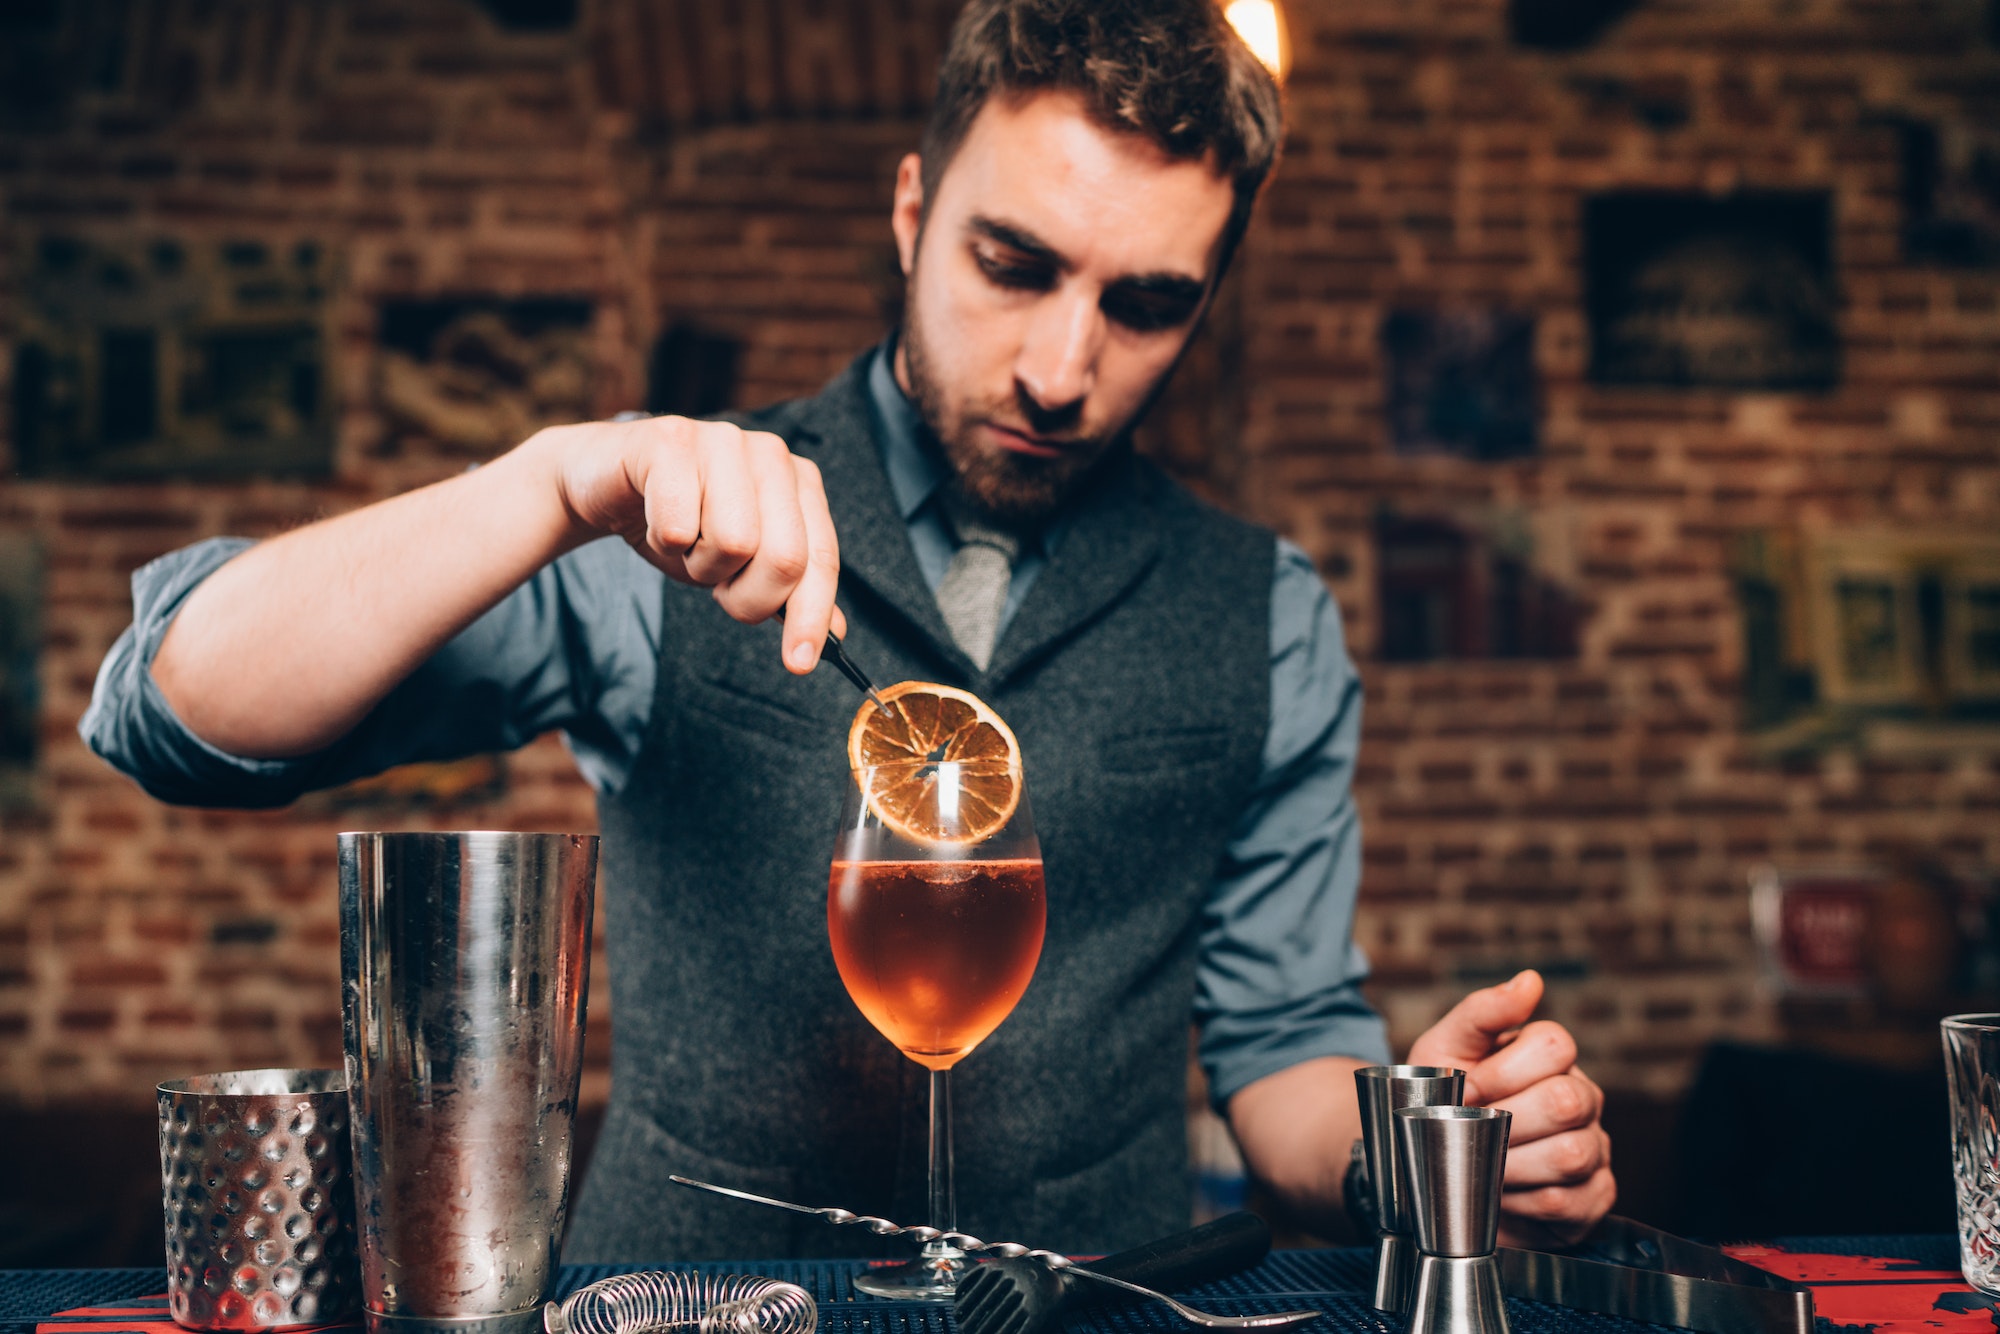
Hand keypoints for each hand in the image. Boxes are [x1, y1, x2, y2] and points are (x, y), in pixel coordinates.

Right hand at [535, 416, 845, 672]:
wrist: (605, 484)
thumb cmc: (680, 521)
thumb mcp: (739, 565)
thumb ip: (787, 592)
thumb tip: (833, 633)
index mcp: (799, 482)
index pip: (820, 558)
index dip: (811, 615)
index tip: (799, 663)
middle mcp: (771, 455)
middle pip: (785, 558)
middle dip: (747, 596)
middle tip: (716, 585)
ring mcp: (724, 440)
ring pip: (734, 543)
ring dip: (699, 564)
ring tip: (684, 542)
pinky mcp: (672, 439)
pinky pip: (678, 524)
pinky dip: (662, 541)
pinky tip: (656, 520)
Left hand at [1406, 970, 1614, 1247]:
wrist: (1435, 1165)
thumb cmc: (1445, 1100)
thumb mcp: (1446, 1049)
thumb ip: (1482, 1013)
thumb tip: (1530, 981)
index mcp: (1550, 1056)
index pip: (1554, 1046)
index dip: (1500, 1074)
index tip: (1463, 1092)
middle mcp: (1582, 1097)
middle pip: (1567, 1103)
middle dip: (1506, 1121)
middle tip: (1469, 1130)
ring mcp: (1595, 1146)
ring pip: (1573, 1155)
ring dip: (1513, 1165)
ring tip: (1482, 1164)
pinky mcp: (1593, 1196)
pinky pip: (1571, 1202)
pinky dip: (1526, 1202)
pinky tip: (1504, 1193)